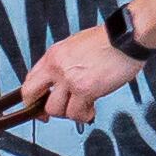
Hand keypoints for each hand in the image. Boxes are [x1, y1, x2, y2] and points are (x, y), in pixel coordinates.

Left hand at [18, 24, 148, 126]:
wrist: (125, 39)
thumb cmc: (107, 41)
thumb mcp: (74, 46)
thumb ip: (63, 63)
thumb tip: (58, 81)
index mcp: (53, 55)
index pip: (30, 80)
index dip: (32, 96)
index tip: (37, 103)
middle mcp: (57, 67)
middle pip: (31, 95)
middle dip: (39, 108)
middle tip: (47, 116)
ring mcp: (70, 79)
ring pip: (55, 109)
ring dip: (69, 113)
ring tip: (81, 107)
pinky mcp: (85, 90)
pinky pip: (76, 113)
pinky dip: (84, 115)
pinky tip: (91, 110)